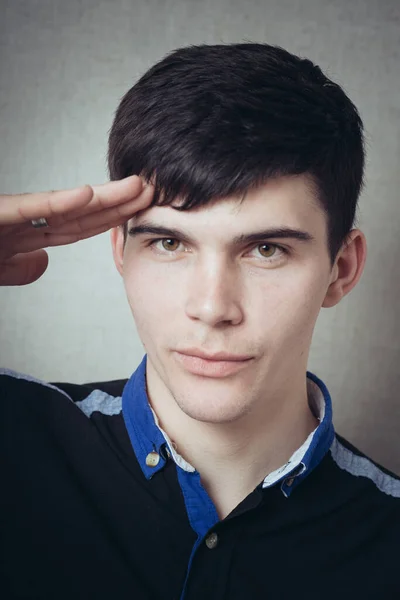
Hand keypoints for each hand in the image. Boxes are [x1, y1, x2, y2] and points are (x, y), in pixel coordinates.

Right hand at [0, 176, 152, 285]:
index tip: (140, 209)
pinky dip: (60, 202)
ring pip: (67, 205)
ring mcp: (15, 215)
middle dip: (119, 203)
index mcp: (31, 233)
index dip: (112, 218)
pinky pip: (33, 208)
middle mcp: (28, 220)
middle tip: (151, 191)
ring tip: (134, 186)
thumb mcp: (0, 267)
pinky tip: (88, 194)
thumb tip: (42, 262)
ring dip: (103, 196)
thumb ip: (21, 268)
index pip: (81, 227)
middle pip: (83, 212)